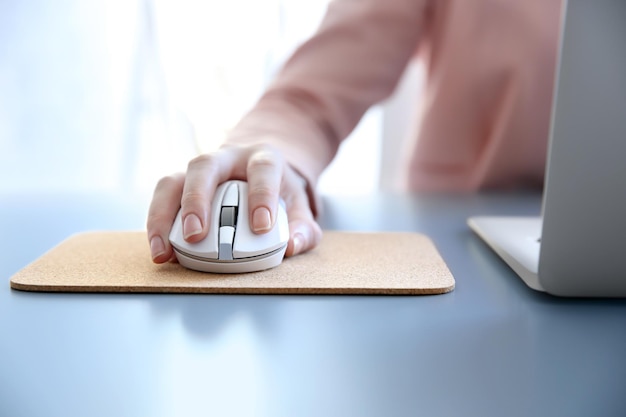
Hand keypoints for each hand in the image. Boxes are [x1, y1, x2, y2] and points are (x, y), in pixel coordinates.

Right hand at [146, 143, 321, 262]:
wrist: (260, 170)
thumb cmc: (279, 193)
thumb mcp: (298, 207)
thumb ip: (303, 228)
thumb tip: (292, 246)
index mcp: (262, 158)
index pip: (262, 169)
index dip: (261, 195)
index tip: (261, 226)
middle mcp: (226, 157)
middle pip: (205, 167)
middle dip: (197, 201)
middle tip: (197, 236)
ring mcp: (198, 169)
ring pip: (173, 181)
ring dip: (163, 215)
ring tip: (164, 251)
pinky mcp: (179, 184)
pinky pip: (161, 198)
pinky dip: (157, 224)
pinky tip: (160, 250)